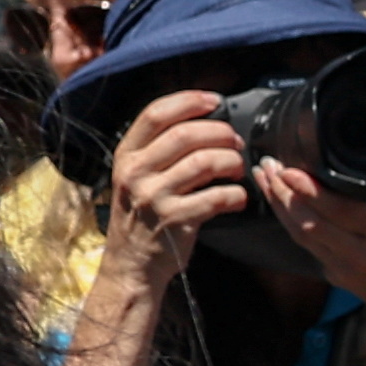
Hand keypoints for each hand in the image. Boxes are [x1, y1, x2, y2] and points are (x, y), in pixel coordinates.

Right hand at [94, 90, 250, 281]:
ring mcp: (154, 197)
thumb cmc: (142, 215)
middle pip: (186, 134)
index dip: (189, 101)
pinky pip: (218, 197)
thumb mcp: (136, 176)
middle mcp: (135, 172)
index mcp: (126, 155)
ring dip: (232, 162)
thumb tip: (204, 120)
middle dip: (220, 133)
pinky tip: (238, 198)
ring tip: (238, 169)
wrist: (131, 264)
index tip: (215, 101)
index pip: (156, 114)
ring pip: (205, 162)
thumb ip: (158, 150)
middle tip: (236, 142)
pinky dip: (236, 195)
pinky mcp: (175, 220)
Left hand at [252, 162, 365, 329]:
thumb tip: (355, 165)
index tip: (288, 169)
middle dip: (283, 192)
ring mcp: (344, 269)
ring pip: (301, 234)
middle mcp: (363, 254)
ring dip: (279, 206)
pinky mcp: (334, 276)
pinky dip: (291, 221)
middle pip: (311, 221)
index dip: (310, 189)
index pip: (340, 209)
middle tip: (267, 166)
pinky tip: (282, 204)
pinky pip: (307, 245)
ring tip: (265, 180)